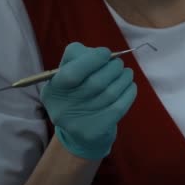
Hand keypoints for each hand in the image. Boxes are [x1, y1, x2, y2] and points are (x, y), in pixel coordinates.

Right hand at [41, 42, 136, 159]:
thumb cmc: (76, 94)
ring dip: (123, 79)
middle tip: (119, 64)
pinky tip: (131, 86)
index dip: (92, 60)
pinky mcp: (97, 130)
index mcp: (53, 90)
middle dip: (112, 68)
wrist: (80, 132)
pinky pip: (119, 107)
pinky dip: (129, 93)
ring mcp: (80, 122)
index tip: (106, 52)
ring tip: (127, 73)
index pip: (72, 73)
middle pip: (95, 83)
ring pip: (110, 94)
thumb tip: (103, 54)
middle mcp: (63, 108)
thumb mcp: (68, 77)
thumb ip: (80, 60)